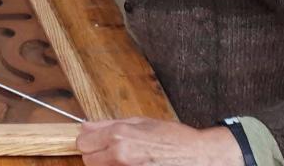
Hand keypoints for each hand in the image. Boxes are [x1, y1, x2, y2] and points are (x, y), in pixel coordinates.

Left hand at [77, 119, 242, 165]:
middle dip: (97, 156)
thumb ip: (109, 125)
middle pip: (88, 161)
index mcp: (119, 136)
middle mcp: (121, 155)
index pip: (83, 143)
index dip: (89, 142)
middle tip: (112, 152)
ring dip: (109, 165)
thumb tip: (84, 126)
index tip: (96, 143)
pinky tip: (137, 165)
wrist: (201, 157)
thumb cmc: (174, 138)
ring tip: (129, 159)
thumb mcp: (141, 122)